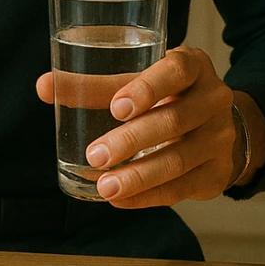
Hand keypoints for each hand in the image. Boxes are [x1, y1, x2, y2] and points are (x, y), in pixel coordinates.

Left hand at [35, 47, 264, 208]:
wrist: (218, 126)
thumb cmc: (168, 95)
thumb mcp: (141, 81)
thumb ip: (98, 85)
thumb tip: (44, 86)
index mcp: (193, 66)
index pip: (176, 71)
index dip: (146, 88)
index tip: (115, 108)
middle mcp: (213, 99)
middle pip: (174, 120)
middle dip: (131, 140)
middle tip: (96, 155)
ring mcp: (220, 138)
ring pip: (178, 159)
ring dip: (138, 176)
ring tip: (105, 186)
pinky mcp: (217, 172)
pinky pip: (182, 188)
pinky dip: (148, 196)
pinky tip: (121, 199)